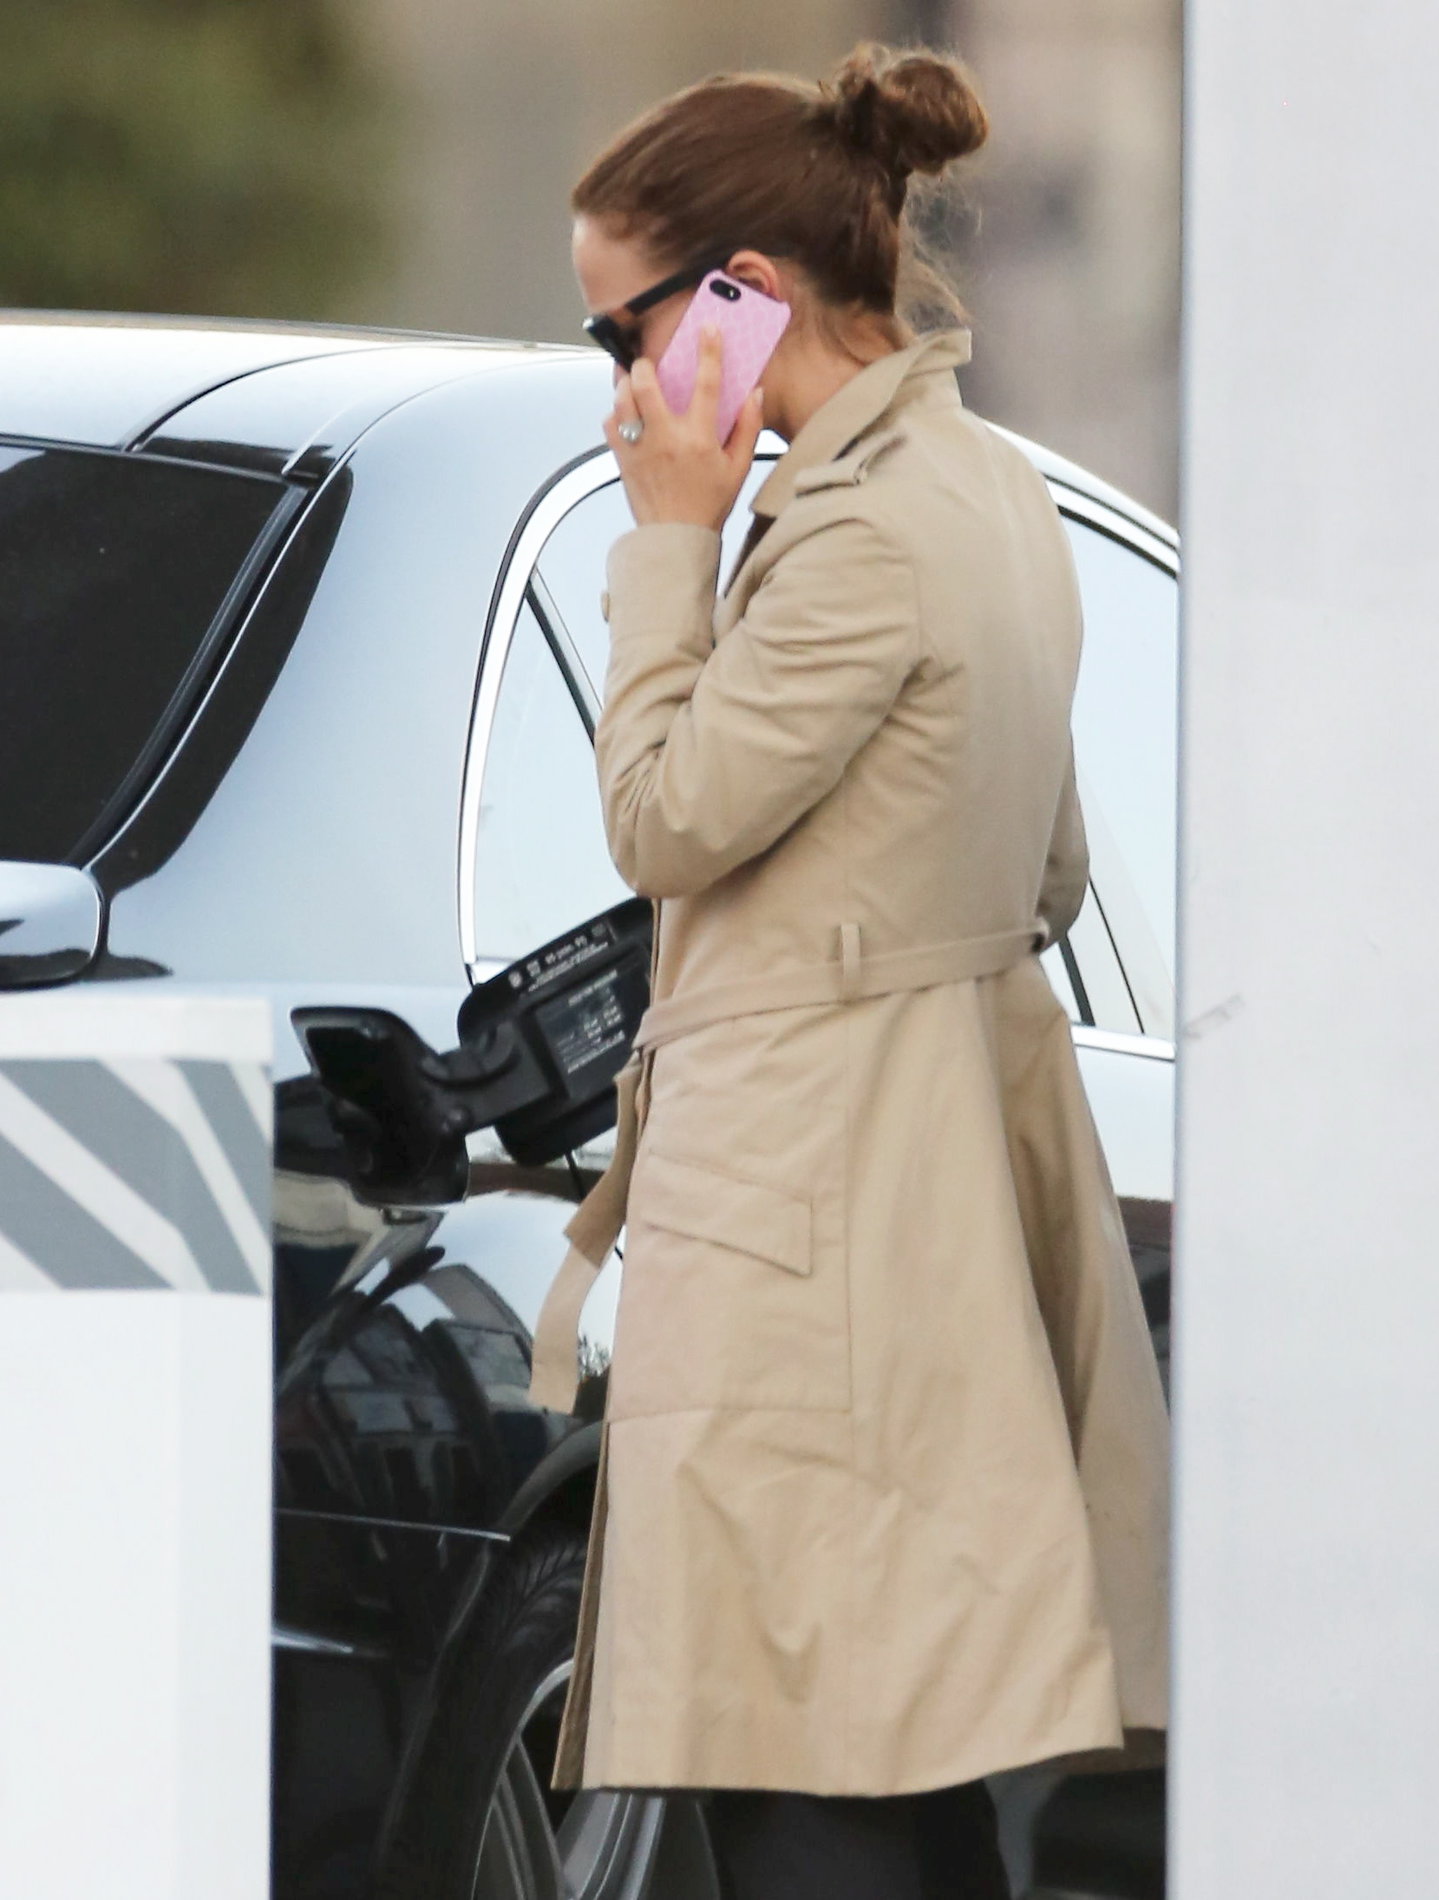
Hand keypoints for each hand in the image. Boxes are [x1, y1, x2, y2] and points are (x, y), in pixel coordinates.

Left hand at [605, 326, 764, 531]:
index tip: (708, 329)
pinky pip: (609, 423)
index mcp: (699, 439)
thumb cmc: (707, 505)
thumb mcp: (738, 469)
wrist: (674, 539)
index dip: (709, 351)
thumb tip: (755, 394)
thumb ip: (748, 429)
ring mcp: (640, 448)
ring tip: (630, 380)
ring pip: (621, 400)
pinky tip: (625, 413)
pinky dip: (615, 413)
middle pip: (645, 384)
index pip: (706, 384)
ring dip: (624, 383)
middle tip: (648, 363)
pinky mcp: (622, 459)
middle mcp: (666, 438)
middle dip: (644, 365)